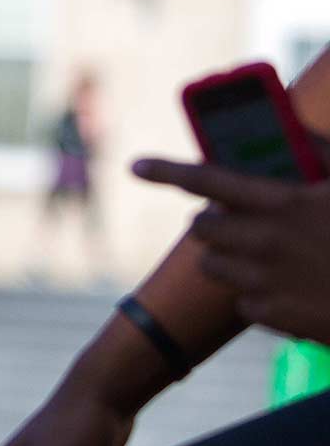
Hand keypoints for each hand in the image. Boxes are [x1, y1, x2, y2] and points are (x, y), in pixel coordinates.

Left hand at [133, 157, 329, 343]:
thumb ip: (321, 154)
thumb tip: (295, 127)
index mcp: (283, 203)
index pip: (205, 180)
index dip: (165, 171)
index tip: (135, 166)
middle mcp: (265, 242)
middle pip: (201, 228)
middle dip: (214, 222)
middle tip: (239, 221)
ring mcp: (267, 282)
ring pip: (213, 266)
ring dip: (230, 258)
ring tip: (268, 256)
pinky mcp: (275, 317)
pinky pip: (243, 302)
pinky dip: (259, 296)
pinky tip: (293, 289)